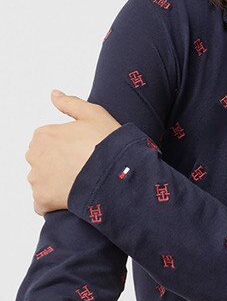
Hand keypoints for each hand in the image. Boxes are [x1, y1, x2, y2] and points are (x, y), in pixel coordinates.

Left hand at [25, 90, 121, 214]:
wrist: (117, 174)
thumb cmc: (108, 144)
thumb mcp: (94, 114)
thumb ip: (70, 103)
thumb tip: (54, 95)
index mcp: (44, 134)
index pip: (47, 142)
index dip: (66, 148)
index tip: (82, 153)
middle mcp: (35, 155)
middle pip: (41, 162)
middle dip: (56, 166)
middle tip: (82, 170)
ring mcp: (37, 179)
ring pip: (41, 183)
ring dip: (55, 185)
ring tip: (79, 185)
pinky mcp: (43, 200)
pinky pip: (42, 205)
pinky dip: (52, 204)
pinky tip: (71, 200)